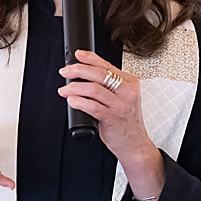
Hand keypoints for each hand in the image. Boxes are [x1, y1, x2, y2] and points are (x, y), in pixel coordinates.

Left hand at [58, 50, 164, 199]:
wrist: (135, 145)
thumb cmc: (126, 122)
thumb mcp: (123, 98)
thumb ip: (110, 86)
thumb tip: (86, 73)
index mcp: (130, 83)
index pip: (107, 65)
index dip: (90, 58)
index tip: (77, 55)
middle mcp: (127, 92)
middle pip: (99, 74)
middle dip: (78, 70)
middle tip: (65, 72)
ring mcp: (120, 105)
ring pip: (94, 88)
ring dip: (74, 87)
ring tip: (64, 90)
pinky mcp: (112, 118)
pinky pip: (92, 106)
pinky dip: (79, 101)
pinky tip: (72, 100)